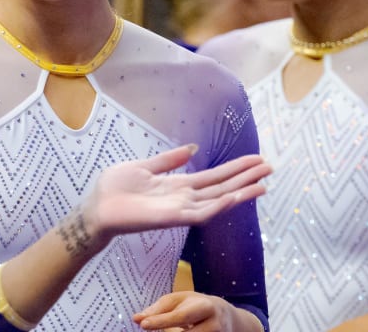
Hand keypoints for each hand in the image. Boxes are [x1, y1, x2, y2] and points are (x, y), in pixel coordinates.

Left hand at [82, 146, 270, 246]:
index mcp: (178, 185)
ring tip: (263, 184)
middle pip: (222, 187)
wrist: (97, 207)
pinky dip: (219, 206)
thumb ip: (169, 160)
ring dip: (240, 193)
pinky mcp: (172, 218)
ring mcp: (180, 209)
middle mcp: (184, 198)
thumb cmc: (115, 189)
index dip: (235, 169)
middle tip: (270, 167)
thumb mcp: (144, 166)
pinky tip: (235, 197)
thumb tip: (193, 149)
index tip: (257, 159)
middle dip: (246, 178)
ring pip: (218, 200)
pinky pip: (201, 213)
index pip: (214, 177)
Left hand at [133, 291, 240, 331]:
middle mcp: (214, 325)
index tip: (143, 324)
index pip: (180, 316)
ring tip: (170, 329)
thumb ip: (158, 309)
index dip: (161, 321)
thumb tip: (137, 318)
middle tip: (152, 329)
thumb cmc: (196, 305)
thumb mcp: (179, 301)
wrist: (226, 317)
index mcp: (205, 307)